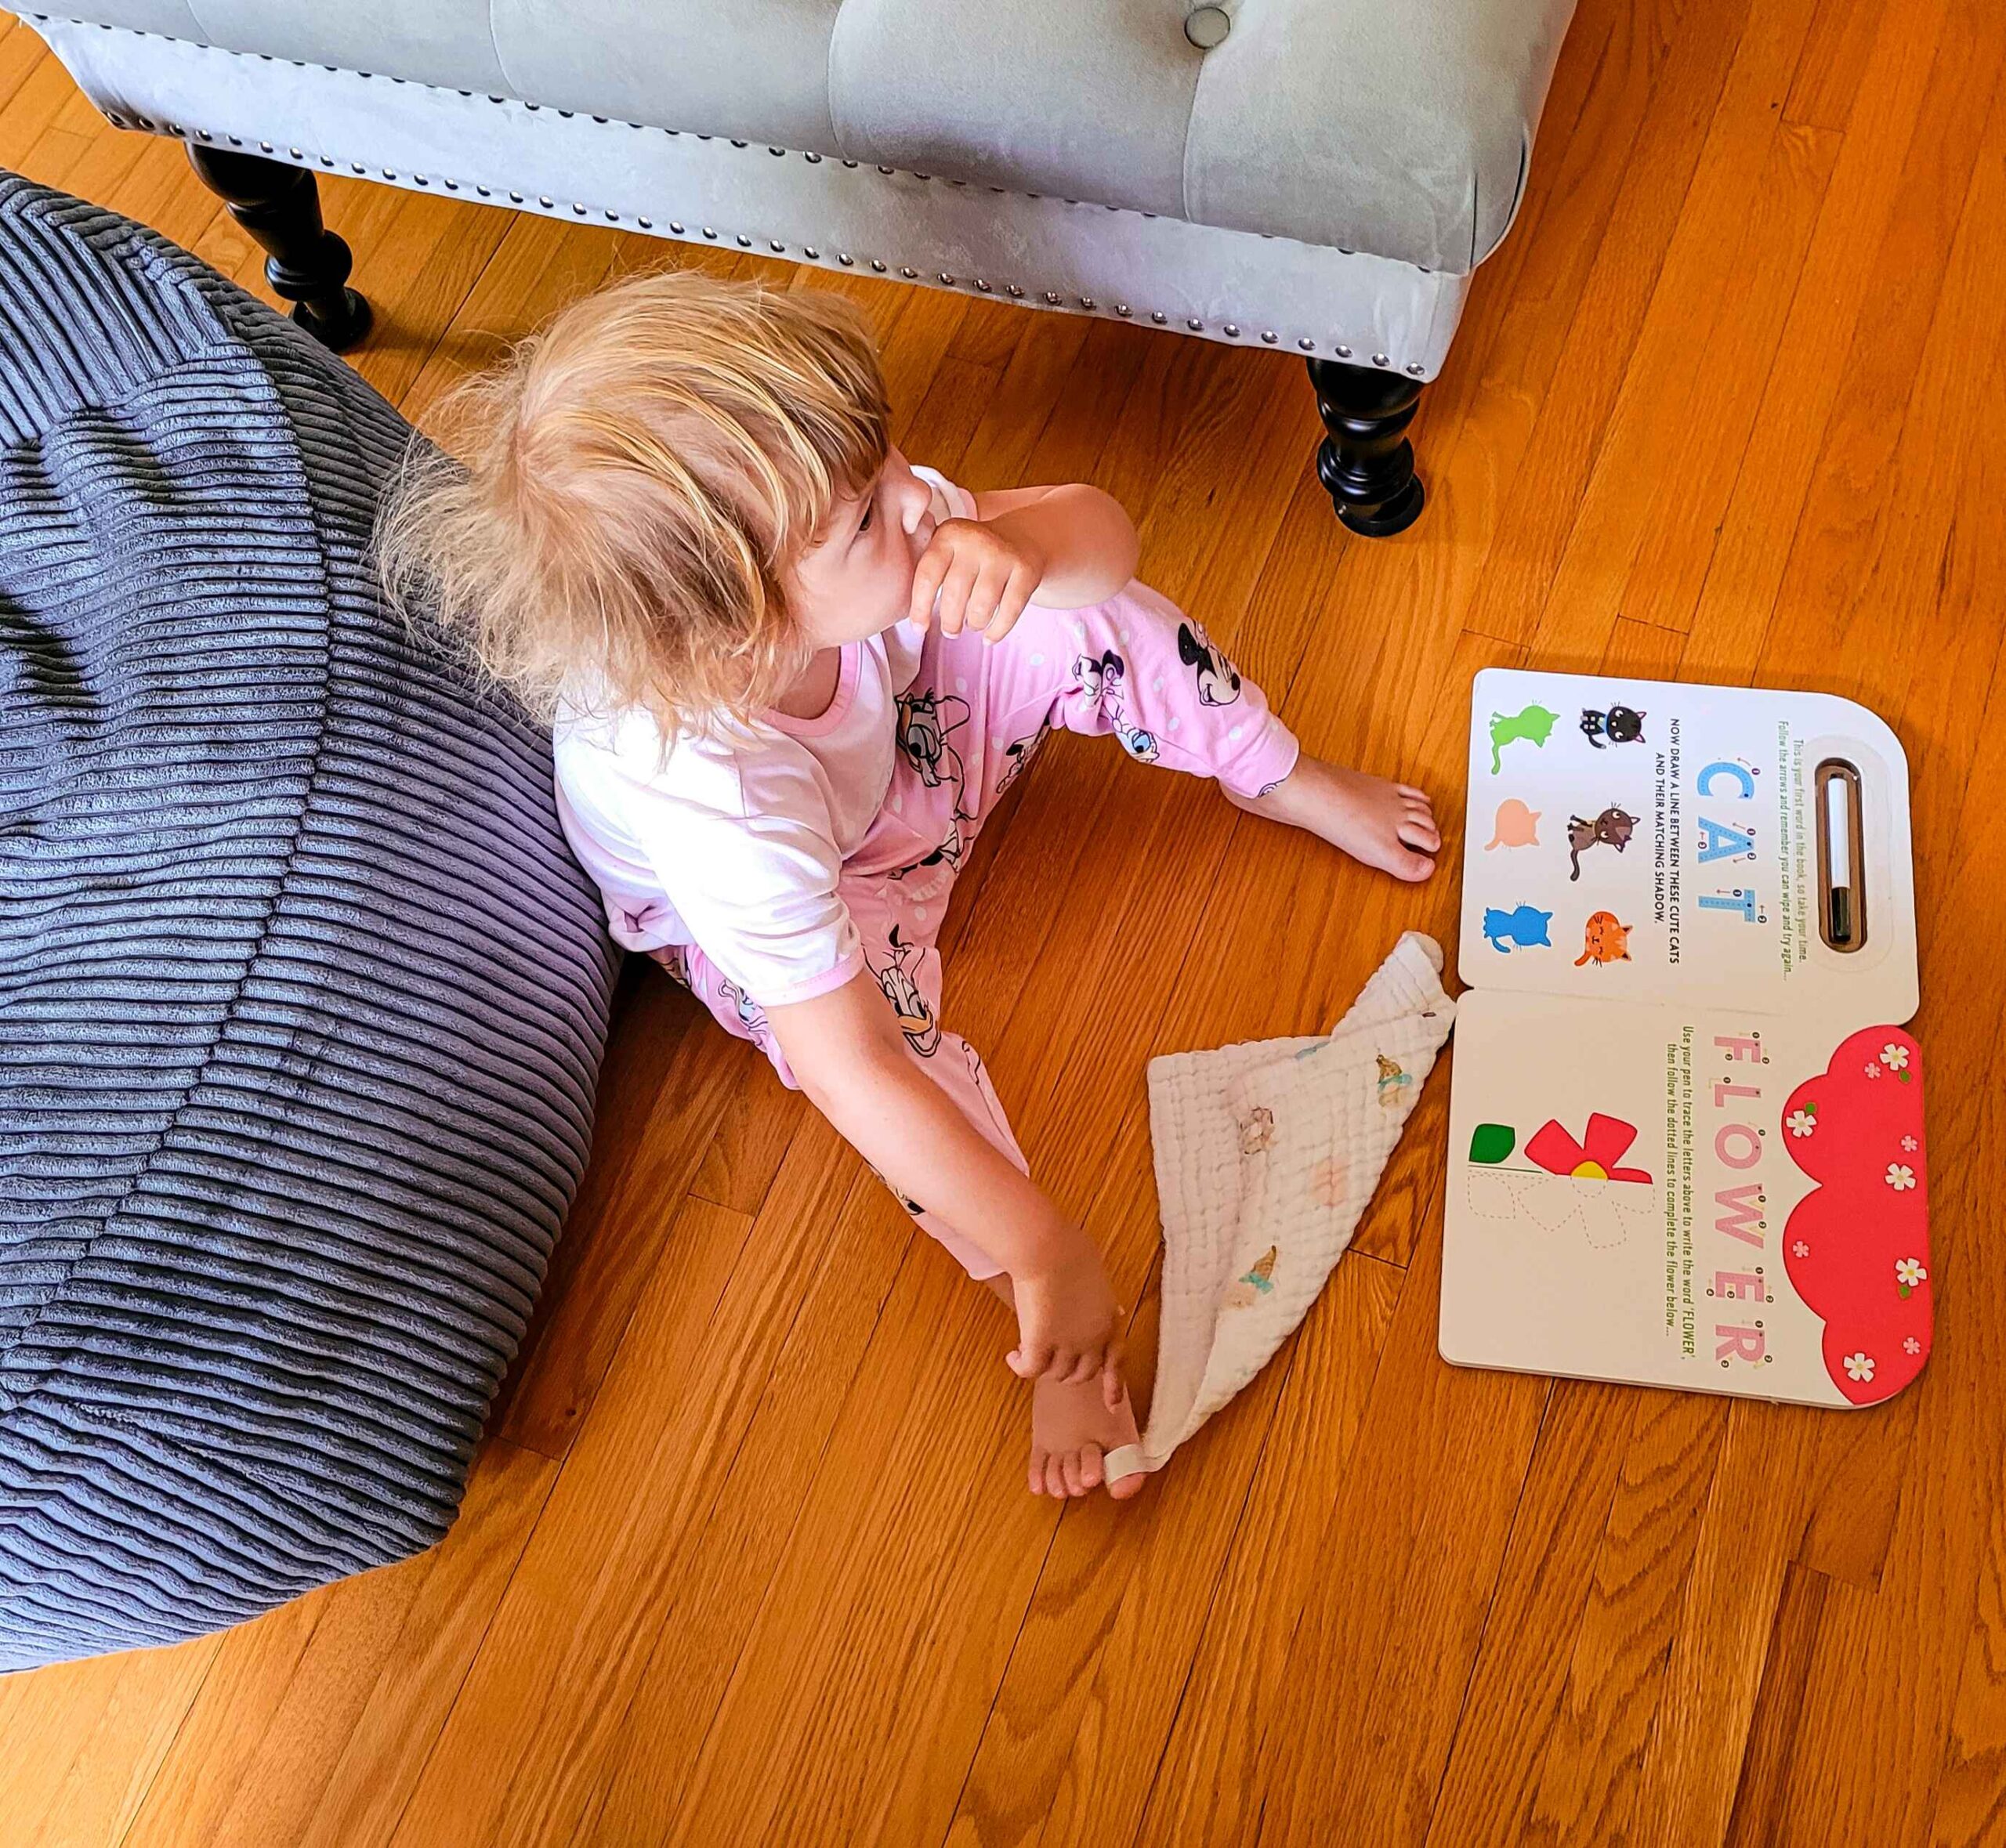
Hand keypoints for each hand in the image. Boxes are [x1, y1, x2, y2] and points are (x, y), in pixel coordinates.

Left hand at [909, 517, 1044, 641]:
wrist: (1022, 538)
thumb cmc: (972, 555)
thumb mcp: (947, 548)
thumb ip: (927, 571)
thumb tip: (912, 619)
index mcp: (949, 534)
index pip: (927, 576)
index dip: (920, 608)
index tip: (920, 629)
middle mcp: (975, 540)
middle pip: (954, 595)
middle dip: (950, 622)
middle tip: (951, 631)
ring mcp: (1003, 554)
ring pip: (981, 607)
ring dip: (974, 624)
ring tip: (972, 625)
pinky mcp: (1026, 570)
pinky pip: (1009, 612)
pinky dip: (997, 631)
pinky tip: (990, 638)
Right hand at [1009, 1233, 1125, 1407]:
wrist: (1047, 1249)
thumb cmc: (1069, 1250)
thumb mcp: (1097, 1277)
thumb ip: (1101, 1301)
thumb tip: (1110, 1308)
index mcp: (1108, 1321)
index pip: (1116, 1360)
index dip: (1114, 1385)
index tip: (1112, 1405)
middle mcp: (1092, 1338)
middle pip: (1082, 1373)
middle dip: (1066, 1370)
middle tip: (1050, 1360)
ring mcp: (1067, 1344)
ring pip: (1056, 1374)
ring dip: (1042, 1367)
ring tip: (1026, 1354)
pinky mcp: (1040, 1344)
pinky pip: (1031, 1369)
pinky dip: (1020, 1367)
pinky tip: (1012, 1357)